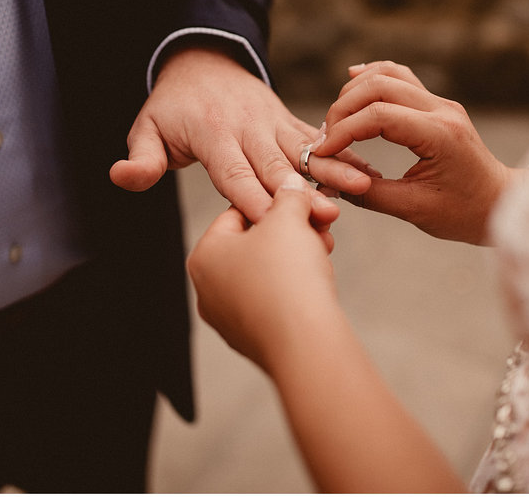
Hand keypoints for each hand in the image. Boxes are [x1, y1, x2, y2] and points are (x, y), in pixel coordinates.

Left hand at [109, 48, 375, 224]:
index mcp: (213, 135)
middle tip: (329, 218)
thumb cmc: (173, 106)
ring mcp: (272, 122)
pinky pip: (317, 138)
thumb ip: (141, 157)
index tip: (275, 227)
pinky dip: (342, 152)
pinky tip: (367, 170)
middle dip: (303, 195)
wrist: (204, 61)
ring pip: (306, 150)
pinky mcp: (289, 120)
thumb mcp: (147, 128)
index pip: (235, 174)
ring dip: (334, 169)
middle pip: (278, 166)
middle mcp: (248, 127)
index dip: (255, 200)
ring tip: (363, 188)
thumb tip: (122, 177)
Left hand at [187, 176, 338, 372]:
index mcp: (204, 256)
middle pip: (254, 244)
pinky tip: (318, 282)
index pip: (239, 213)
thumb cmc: (286, 277)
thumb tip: (289, 186)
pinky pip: (275, 302)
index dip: (276, 203)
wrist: (305, 341)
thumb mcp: (288, 218)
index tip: (303, 202)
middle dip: (291, 232)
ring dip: (298, 257)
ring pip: (267, 273)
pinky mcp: (254, 338)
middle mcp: (209, 289)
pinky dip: (295, 288)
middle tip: (320, 226)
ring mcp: (230, 318)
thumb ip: (288, 196)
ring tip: (324, 251)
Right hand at [317, 60, 519, 244]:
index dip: (342, 132)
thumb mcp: (414, 210)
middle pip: (379, 86)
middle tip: (325, 138)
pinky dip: (374, 77)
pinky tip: (352, 80)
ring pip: (388, 74)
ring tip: (335, 120)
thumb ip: (370, 194)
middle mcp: (442, 110)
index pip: (378, 117)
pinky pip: (401, 78)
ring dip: (355, 91)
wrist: (501, 203)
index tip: (321, 153)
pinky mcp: (437, 105)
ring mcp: (441, 103)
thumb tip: (330, 181)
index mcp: (440, 135)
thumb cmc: (464, 213)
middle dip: (343, 109)